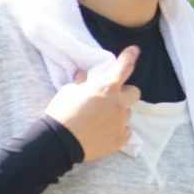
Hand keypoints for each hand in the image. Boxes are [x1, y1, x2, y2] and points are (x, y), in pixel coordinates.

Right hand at [45, 45, 139, 160]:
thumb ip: (80, 81)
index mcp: (107, 86)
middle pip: (134, 92)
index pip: (125, 66)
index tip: (134, 51)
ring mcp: (121, 122)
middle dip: (125, 92)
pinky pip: (127, 130)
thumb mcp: (68, 91)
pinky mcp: (120, 139)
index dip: (130, 56)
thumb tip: (83, 75)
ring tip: (102, 117)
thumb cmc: (62, 112)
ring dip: (119, 111)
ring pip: (128, 112)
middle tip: (111, 96)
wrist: (59, 142)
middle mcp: (119, 103)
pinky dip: (119, 129)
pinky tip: (105, 130)